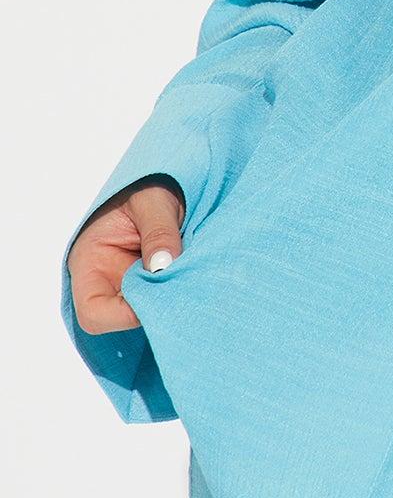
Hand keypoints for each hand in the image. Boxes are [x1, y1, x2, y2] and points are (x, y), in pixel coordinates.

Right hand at [66, 179, 184, 335]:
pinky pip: (165, 299)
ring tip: (194, 275)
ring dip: (172, 299)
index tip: (158, 292)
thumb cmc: (149, 183)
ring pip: (148, 312)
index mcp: (90, 262)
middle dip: (155, 307)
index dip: (123, 315)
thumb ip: (158, 232)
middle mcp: (107, 281)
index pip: (93, 313)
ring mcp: (131, 285)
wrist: (168, 178)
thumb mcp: (153, 200)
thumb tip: (164, 268)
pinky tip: (197, 276)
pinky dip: (181, 292)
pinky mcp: (155, 283)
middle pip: (123, 319)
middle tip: (187, 285)